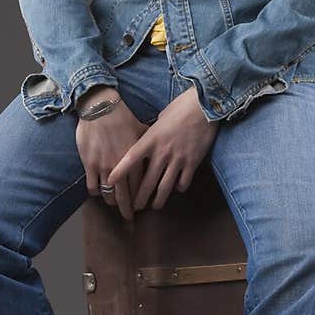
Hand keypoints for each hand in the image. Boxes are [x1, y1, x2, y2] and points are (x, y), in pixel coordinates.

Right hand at [75, 90, 149, 222]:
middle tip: (129, 217)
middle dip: (128, 209)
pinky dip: (96, 192)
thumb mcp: (141, 129)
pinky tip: (97, 192)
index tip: (141, 206)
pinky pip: (92, 186)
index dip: (140, 198)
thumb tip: (159, 145)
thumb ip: (149, 143)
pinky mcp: (90, 165)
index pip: (140, 186)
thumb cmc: (122, 116)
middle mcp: (121, 167)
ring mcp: (104, 167)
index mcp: (136, 160)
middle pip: (125, 196)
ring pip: (108, 194)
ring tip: (113, 204)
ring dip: (111, 201)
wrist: (100, 108)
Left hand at [106, 86, 218, 212]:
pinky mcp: (193, 162)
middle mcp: (163, 152)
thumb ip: (150, 136)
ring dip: (158, 200)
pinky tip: (176, 189)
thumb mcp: (158, 121)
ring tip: (154, 206)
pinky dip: (178, 188)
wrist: (204, 107)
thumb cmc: (179, 109)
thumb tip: (144, 146)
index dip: (120, 172)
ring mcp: (178, 159)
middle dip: (139, 198)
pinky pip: (183, 183)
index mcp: (151, 139)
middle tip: (134, 207)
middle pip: (148, 181)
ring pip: (165, 187)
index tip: (110, 182)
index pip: (131, 158)